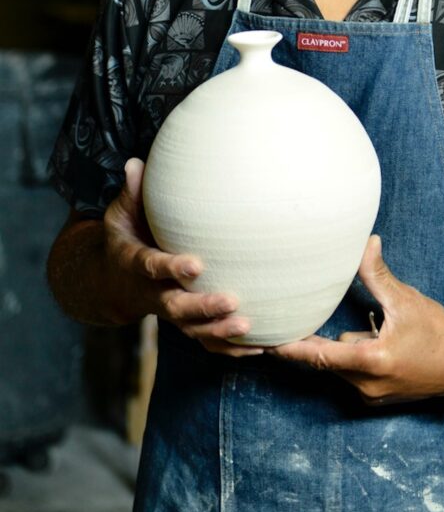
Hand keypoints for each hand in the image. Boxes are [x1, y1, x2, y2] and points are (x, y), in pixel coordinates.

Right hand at [102, 157, 262, 355]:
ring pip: (193, 330)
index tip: (195, 264)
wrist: (113, 280)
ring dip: (219, 332)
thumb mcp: (120, 214)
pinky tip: (261, 347)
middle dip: (203, 307)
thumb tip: (136, 163)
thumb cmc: (126, 236)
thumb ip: (131, 192)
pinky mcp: (186, 323)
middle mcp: (153, 293)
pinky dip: (231, 348)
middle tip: (232, 301)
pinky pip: (207, 342)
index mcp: (136, 264)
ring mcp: (170, 312)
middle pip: (176, 307)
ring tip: (248, 327)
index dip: (171, 268)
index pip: (152, 267)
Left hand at [271, 235, 443, 402]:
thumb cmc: (439, 334)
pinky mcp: (377, 398)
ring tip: (372, 327)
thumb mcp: (406, 301)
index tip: (265, 342)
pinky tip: (379, 342)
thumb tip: (365, 243)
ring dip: (344, 348)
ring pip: (340, 365)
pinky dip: (355, 358)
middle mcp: (366, 385)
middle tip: (296, 319)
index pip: (318, 355)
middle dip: (319, 339)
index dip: (290, 348)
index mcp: (370, 361)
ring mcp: (371, 395)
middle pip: (326, 358)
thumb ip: (378, 275)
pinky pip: (353, 374)